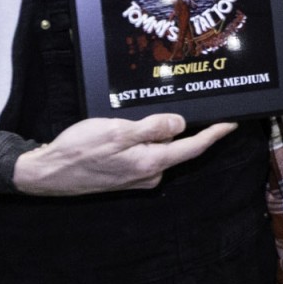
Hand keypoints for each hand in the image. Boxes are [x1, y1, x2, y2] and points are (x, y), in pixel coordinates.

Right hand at [12, 114, 236, 195]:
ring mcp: (137, 176)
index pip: (192, 147)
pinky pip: (147, 153)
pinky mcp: (125, 175)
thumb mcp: (117, 131)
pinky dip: (149, 140)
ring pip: (161, 150)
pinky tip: (140, 127)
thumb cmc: (80, 150)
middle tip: (201, 107)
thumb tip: (180, 124)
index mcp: (151, 163)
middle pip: (179, 148)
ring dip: (166, 133)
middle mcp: (149, 174)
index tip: (232, 123)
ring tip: (163, 113)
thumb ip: (151, 128)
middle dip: (191, 130)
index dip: (214, 134)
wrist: (50, 173)